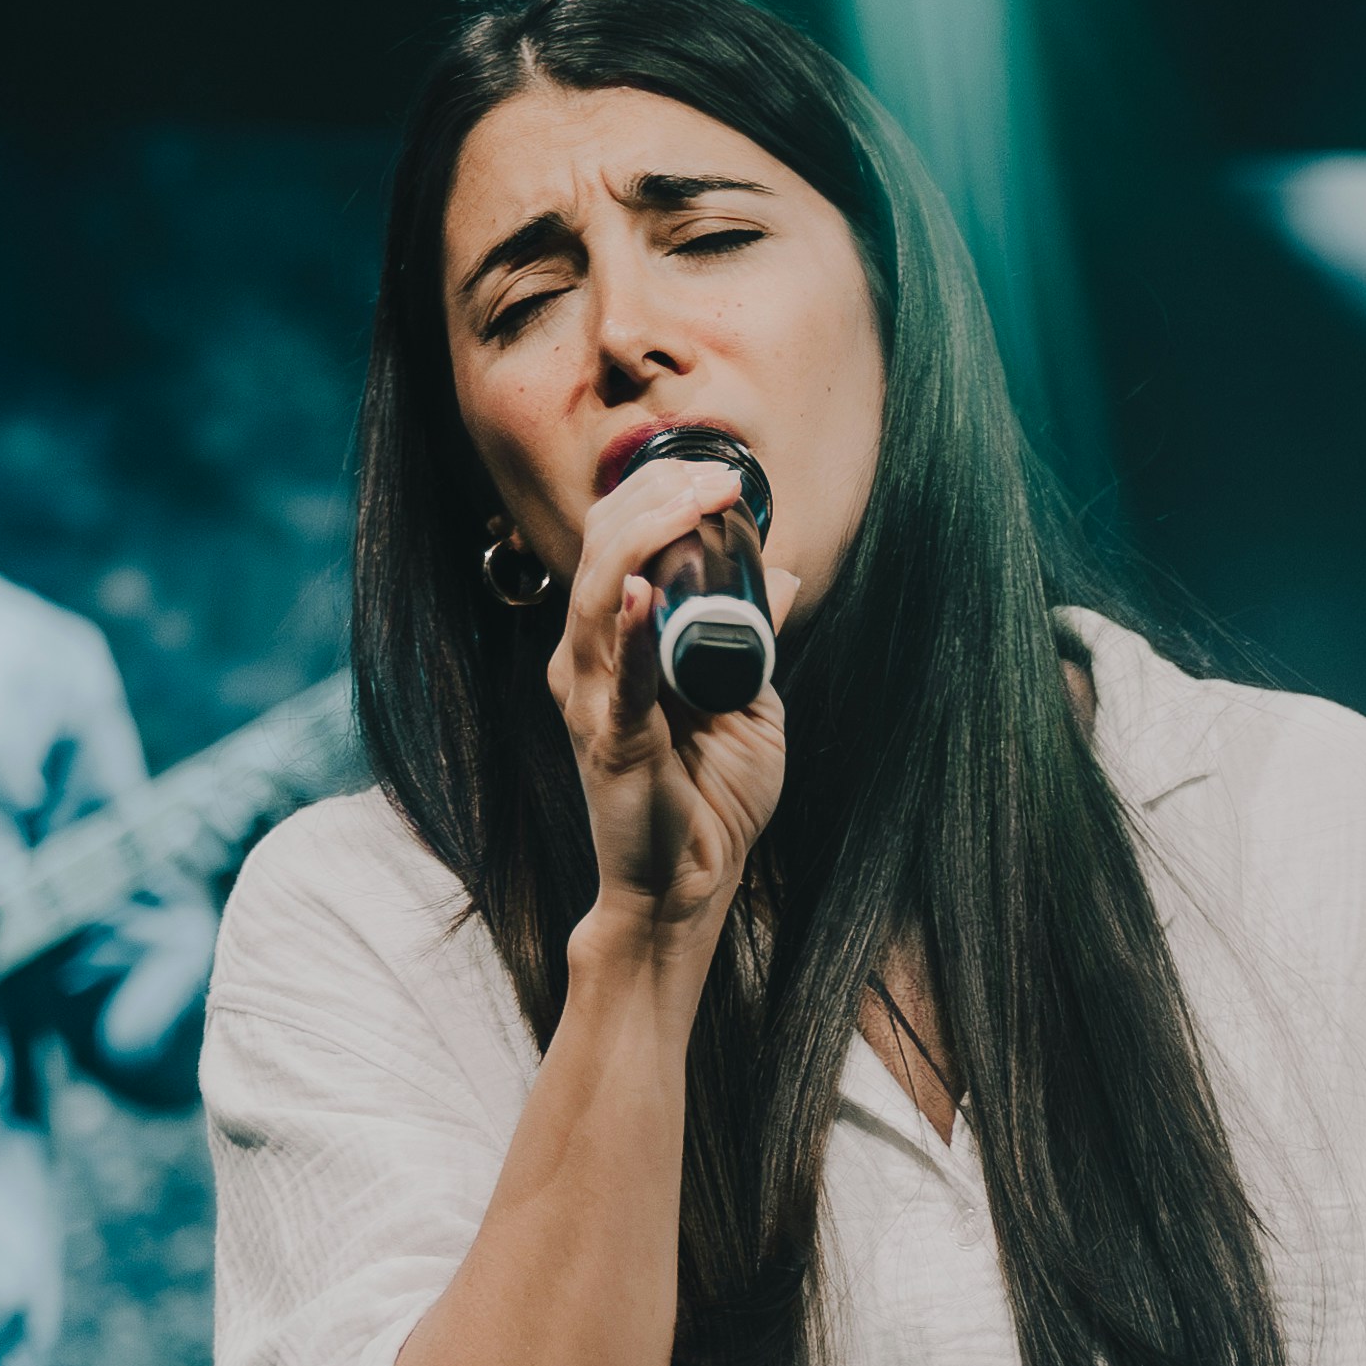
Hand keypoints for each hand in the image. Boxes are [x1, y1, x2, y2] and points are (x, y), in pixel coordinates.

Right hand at [549, 442, 787, 955]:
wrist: (686, 890)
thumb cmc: (707, 802)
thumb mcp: (745, 700)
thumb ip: (751, 638)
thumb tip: (780, 575)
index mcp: (610, 648)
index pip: (612, 546)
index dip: (656, 497)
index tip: (717, 475)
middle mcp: (585, 666)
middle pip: (598, 553)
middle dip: (654, 501)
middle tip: (714, 477)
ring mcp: (591, 702)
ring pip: (596, 595)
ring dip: (645, 538)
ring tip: (694, 502)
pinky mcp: (612, 743)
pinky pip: (617, 679)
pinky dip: (626, 630)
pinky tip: (637, 590)